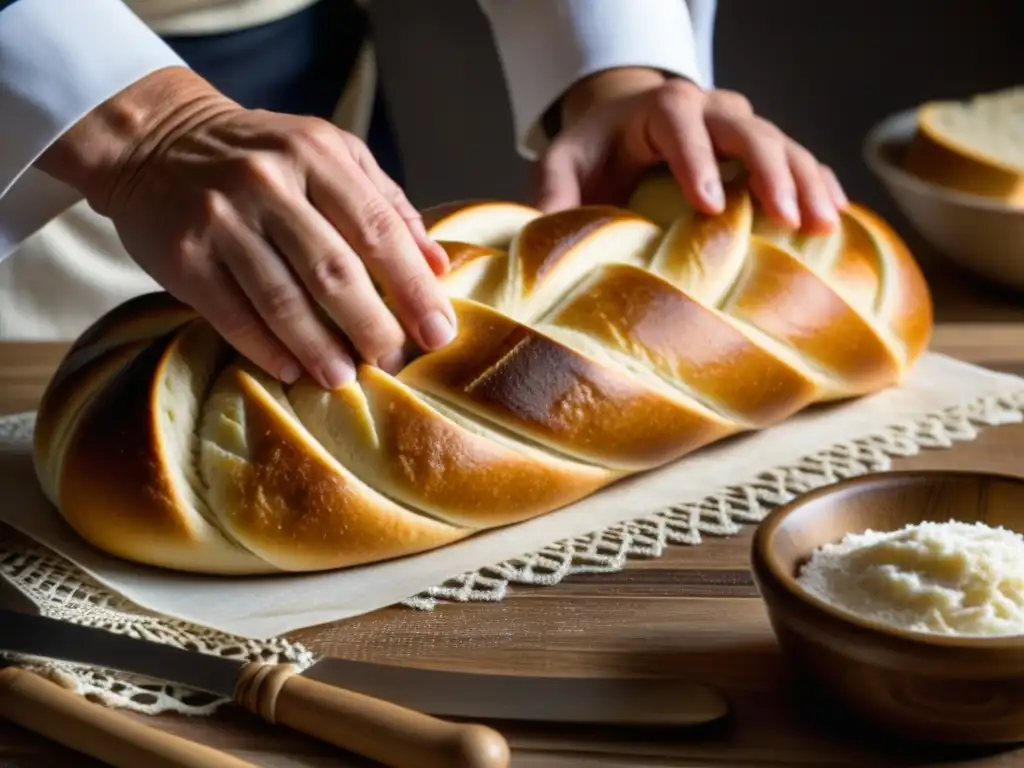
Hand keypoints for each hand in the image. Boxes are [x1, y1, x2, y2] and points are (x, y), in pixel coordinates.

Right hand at [37, 67, 455, 389]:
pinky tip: (293, 370)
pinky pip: (234, 315)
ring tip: (347, 378)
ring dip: (321, 349)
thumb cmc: (262, 156)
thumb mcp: (328, 155)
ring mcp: (221, 220)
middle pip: (334, 271)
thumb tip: (438, 266)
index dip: (414, 289)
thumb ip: (385, 204)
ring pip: (283, 300)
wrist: (153, 140)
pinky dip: (267, 349)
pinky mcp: (183, 257)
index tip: (439, 334)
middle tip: (396, 363)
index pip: (379, 230)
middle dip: (374, 327)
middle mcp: (267, 182)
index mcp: (315, 154)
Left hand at [536, 67, 847, 233]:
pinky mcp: (761, 153)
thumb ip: (551, 196)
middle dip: (770, 170)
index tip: (711, 206)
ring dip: (807, 182)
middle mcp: (707, 110)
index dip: (697, 161)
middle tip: (787, 215)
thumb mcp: (561, 167)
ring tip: (824, 225)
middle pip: (746, 128)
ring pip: (783, 144)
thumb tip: (543, 241)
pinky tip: (838, 218)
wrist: (626, 132)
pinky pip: (799, 161)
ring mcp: (740, 128)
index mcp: (656, 109)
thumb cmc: (593, 154)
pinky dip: (819, 185)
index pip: (680, 124)